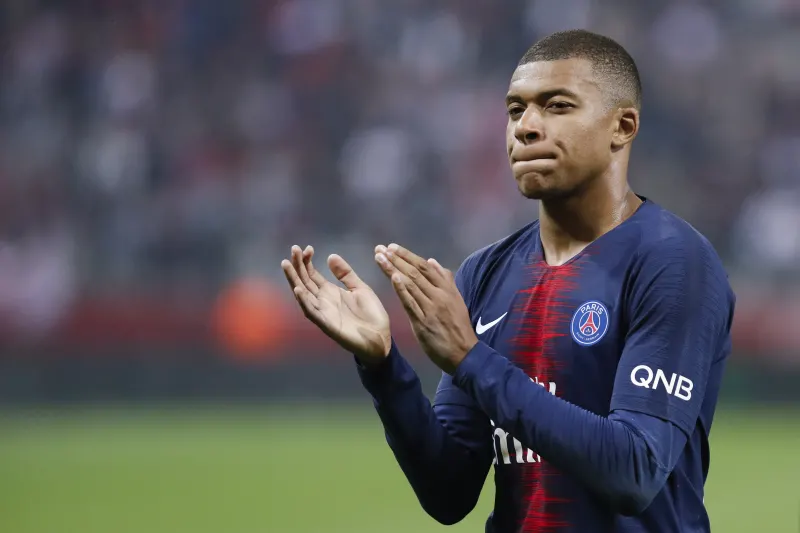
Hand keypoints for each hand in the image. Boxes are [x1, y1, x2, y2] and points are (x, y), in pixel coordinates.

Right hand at [281, 245, 390, 364]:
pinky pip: (313, 313)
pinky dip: (304, 302)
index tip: (307, 248)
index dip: (307, 262)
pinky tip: (298, 290)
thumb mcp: (359, 288)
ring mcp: (324, 313)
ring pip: (304, 295)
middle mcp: (323, 301)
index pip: (312, 275)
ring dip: (294, 280)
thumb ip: (345, 273)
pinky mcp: (328, 325)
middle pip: (304, 281)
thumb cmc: (371, 315)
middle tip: (294, 248)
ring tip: (287, 265)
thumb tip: (330, 256)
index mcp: (330, 292)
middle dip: (297, 266)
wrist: (381, 338)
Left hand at [374, 243, 477, 373]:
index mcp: (446, 288)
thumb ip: (445, 280)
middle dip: (396, 259)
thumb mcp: (456, 299)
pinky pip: (411, 303)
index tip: (392, 247)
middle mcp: (439, 294)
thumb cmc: (458, 327)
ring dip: (394, 269)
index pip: (424, 267)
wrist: (464, 352)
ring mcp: (431, 308)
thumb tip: (432, 261)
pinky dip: (402, 289)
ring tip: (380, 258)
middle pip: (415, 272)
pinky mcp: (423, 322)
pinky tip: (393, 278)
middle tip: (380, 249)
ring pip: (411, 284)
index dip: (407, 256)